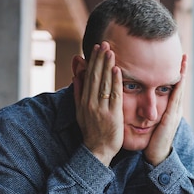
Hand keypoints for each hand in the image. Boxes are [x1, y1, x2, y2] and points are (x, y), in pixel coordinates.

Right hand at [73, 42, 122, 165]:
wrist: (97, 150)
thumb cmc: (91, 131)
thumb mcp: (80, 111)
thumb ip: (78, 93)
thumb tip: (76, 75)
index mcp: (84, 101)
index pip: (88, 76)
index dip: (92, 61)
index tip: (96, 48)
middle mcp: (91, 103)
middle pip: (95, 77)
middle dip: (99, 59)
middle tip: (104, 43)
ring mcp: (101, 109)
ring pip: (103, 83)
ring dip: (107, 66)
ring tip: (110, 51)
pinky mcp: (112, 115)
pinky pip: (114, 95)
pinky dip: (115, 82)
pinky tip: (117, 70)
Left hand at [143, 54, 187, 165]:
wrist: (157, 155)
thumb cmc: (151, 141)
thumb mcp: (150, 123)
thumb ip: (148, 112)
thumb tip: (141, 105)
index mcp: (169, 109)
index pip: (172, 88)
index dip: (174, 75)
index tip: (175, 61)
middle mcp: (174, 109)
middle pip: (179, 85)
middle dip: (181, 69)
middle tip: (184, 54)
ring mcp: (175, 112)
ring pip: (180, 88)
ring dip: (182, 73)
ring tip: (184, 60)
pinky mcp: (172, 116)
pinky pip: (176, 97)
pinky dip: (179, 85)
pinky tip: (180, 76)